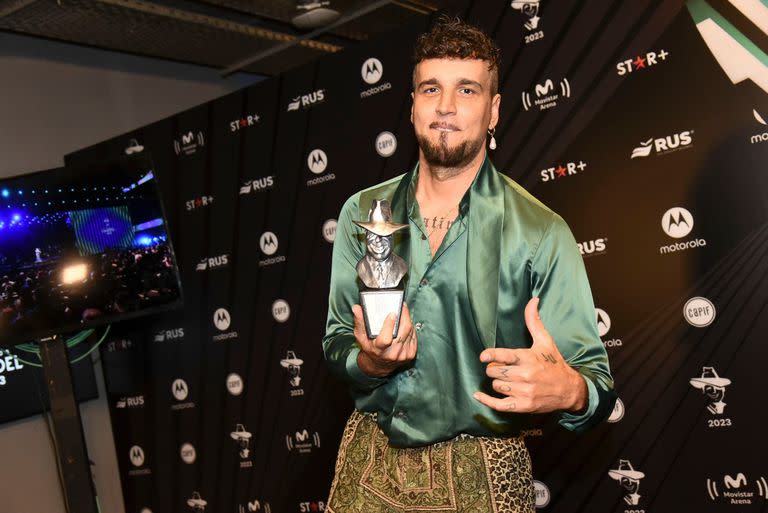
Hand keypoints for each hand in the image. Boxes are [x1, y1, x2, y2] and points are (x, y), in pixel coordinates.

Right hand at [353, 302, 416, 377]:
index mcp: (379, 350)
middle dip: (404, 316)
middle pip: (403, 332)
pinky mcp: (411, 354)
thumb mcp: (361, 336)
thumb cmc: (370, 348)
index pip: (386, 339)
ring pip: (410, 332)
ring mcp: (403, 354)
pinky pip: (413, 336)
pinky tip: (405, 324)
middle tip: (401, 306)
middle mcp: (392, 354)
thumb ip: (359, 322)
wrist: (379, 365)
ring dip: (407, 321)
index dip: (389, 325)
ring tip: (402, 313)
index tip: (392, 313)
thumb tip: (356, 308)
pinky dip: (410, 328)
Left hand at [473, 297, 586, 412]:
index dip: (490, 355)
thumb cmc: (554, 363)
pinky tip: (478, 395)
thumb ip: (534, 321)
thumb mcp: (545, 341)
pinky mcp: (523, 406)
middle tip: (500, 368)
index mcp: (528, 358)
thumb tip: (533, 300)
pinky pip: (499, 405)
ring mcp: (524, 392)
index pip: (504, 356)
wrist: (569, 390)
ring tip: (506, 379)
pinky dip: (487, 401)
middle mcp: (526, 375)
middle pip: (495, 371)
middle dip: (494, 368)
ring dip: (497, 382)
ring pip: (496, 385)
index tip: (483, 356)